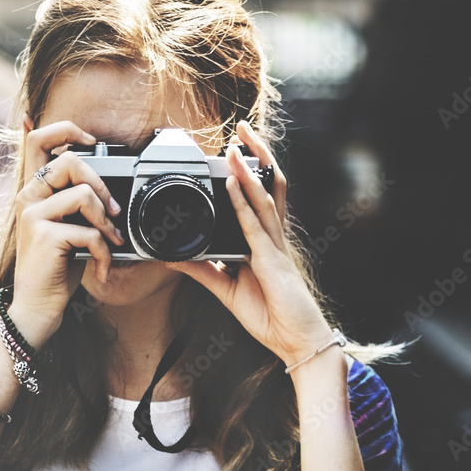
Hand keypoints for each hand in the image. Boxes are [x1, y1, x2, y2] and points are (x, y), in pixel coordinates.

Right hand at [9, 115, 124, 347]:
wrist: (37, 307)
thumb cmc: (56, 268)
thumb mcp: (67, 227)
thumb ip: (76, 202)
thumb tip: (101, 182)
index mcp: (32, 190)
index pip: (36, 139)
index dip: (65, 129)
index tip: (90, 141)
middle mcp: (27, 197)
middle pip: (69, 160)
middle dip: (101, 183)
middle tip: (112, 211)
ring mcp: (33, 216)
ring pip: (83, 194)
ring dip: (106, 221)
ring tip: (111, 241)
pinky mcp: (44, 237)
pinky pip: (89, 232)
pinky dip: (104, 252)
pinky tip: (100, 268)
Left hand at [167, 121, 333, 364]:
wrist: (297, 342)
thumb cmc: (271, 317)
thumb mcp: (226, 289)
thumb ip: (202, 270)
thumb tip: (174, 256)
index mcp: (265, 242)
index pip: (260, 196)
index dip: (251, 170)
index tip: (235, 148)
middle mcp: (273, 238)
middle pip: (269, 185)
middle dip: (257, 154)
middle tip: (243, 127)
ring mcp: (275, 246)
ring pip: (264, 196)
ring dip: (248, 168)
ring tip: (235, 143)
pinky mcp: (272, 259)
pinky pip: (256, 224)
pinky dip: (244, 201)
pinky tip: (235, 182)